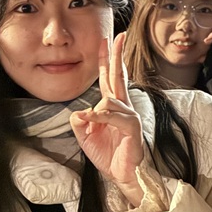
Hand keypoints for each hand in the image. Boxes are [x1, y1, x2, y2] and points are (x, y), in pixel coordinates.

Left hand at [69, 32, 145, 206]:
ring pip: (110, 100)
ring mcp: (129, 115)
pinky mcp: (132, 127)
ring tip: (91, 125)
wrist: (121, 175)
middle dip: (117, 55)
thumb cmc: (108, 155)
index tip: (106, 41)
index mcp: (112, 106)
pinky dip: (100, 117)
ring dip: (97, 112)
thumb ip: (80, 120)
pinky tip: (92, 120)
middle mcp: (123, 107)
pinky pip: (113, 116)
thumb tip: (78, 111)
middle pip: (118, 76)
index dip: (106, 60)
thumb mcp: (85, 136)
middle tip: (119, 36)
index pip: (109, 78)